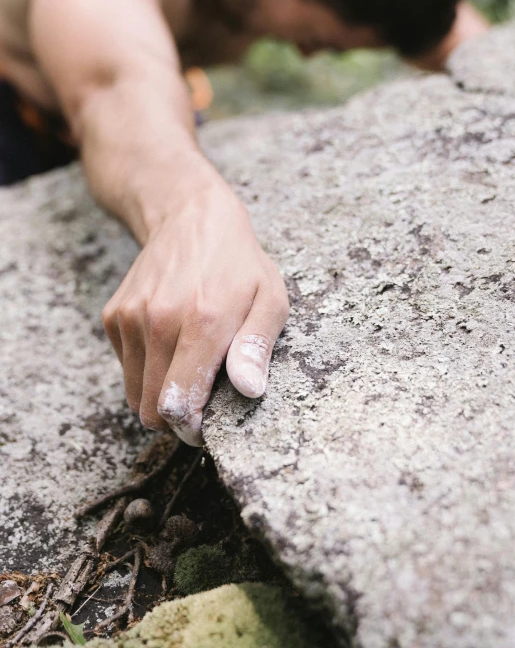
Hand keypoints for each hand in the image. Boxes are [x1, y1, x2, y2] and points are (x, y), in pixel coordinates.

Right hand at [102, 177, 289, 445]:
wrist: (190, 217)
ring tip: (187, 373)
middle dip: (176, 420)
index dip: (193, 429)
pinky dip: (145, 370)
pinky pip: (126, 368)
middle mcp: (159, 322)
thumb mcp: (269, 298)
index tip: (208, 427)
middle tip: (201, 406)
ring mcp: (130, 319)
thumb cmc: (238, 263)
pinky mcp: (113, 316)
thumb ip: (257, 347)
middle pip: (152, 410)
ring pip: (134, 395)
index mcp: (202, 323)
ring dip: (159, 397)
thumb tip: (250, 391)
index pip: (179, 405)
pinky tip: (170, 346)